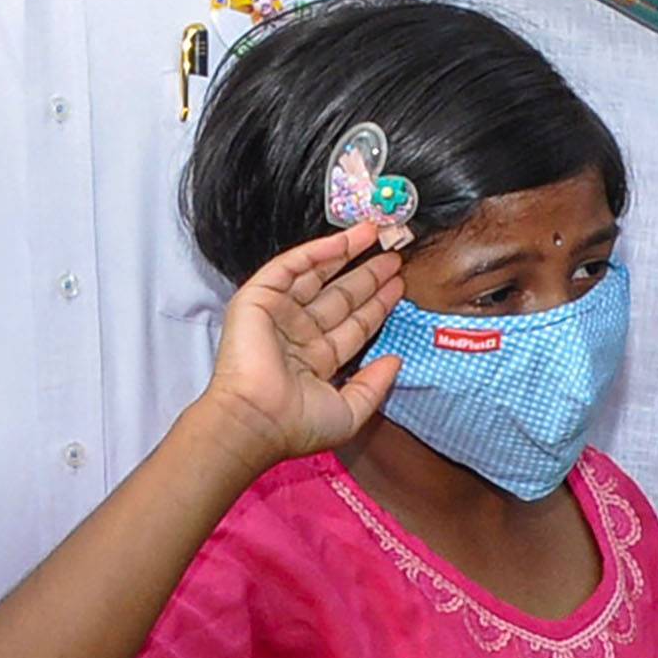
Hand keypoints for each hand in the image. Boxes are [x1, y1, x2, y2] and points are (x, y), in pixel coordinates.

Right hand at [186, 221, 412, 470]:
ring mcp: (277, 313)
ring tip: (375, 233)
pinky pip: (291, 267)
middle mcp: (297, 333)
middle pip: (340, 296)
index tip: (400, 285)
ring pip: (317, 275)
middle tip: (394, 255)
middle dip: (367, 275)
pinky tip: (345, 240)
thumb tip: (396, 361)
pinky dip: (317, 251)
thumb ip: (375, 385)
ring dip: (345, 253)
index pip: (353, 325)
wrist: (257, 419)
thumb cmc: (296, 425)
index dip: (377, 304)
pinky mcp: (258, 298)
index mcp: (315, 359)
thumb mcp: (350, 411)